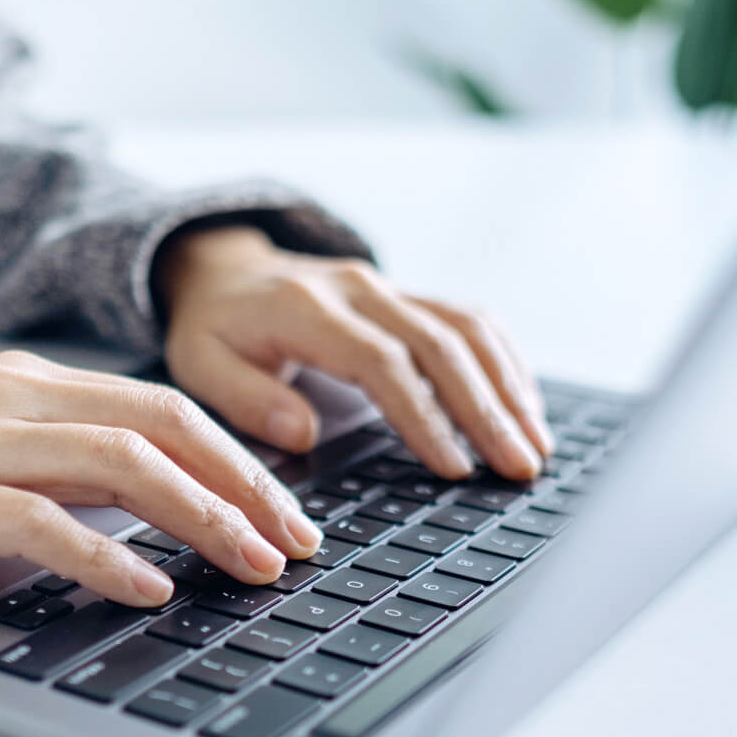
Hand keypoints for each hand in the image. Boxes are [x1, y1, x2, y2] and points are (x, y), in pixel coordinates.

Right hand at [0, 352, 322, 606]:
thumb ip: (56, 454)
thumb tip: (144, 499)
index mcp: (33, 382)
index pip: (167, 408)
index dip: (241, 459)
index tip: (288, 510)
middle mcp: (18, 399)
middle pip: (167, 429)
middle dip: (247, 487)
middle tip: (299, 545)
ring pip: (122, 465)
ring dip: (202, 517)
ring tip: (252, 567)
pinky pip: (40, 520)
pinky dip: (106, 554)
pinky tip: (150, 587)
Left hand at [158, 225, 554, 480]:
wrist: (226, 269)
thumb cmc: (215, 328)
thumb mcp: (200, 364)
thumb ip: (247, 398)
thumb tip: (304, 432)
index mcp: (306, 309)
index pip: (381, 361)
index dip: (423, 413)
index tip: (453, 465)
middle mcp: (359, 290)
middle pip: (439, 344)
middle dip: (486, 409)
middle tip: (518, 467)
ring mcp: (389, 287)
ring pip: (466, 328)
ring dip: (508, 387)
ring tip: (535, 445)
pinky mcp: (408, 296)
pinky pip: (470, 319)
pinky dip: (505, 361)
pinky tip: (526, 404)